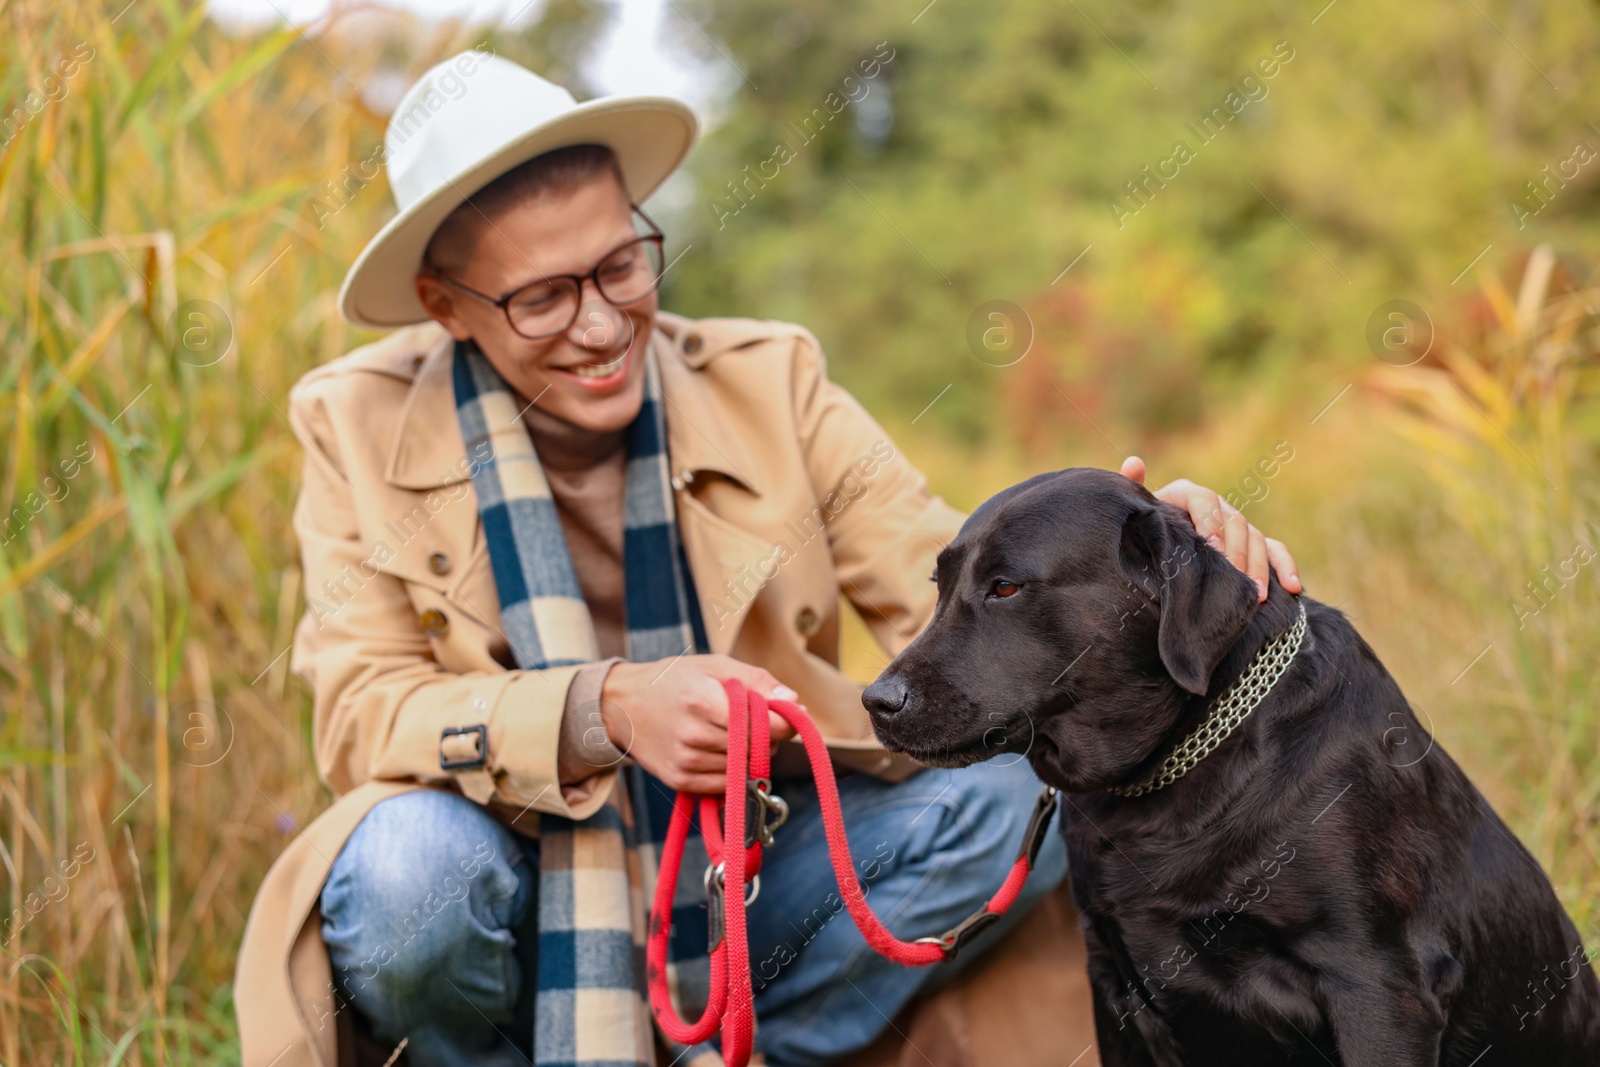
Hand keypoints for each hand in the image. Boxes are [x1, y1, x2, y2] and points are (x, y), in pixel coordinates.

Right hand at [599, 654, 801, 793]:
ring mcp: (687, 762)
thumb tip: (794, 702)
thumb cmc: (674, 680)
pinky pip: (726, 785)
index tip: (781, 713)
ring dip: (749, 755)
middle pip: (758, 749)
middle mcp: (695, 736)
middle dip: (766, 737)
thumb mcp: (715, 666)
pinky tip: (718, 750)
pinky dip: (732, 771)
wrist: (622, 705)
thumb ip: (758, 681)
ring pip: (745, 769)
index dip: (783, 721)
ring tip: (729, 733)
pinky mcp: (680, 781)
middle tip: (750, 720)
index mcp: (706, 702)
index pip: (767, 726)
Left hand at [1120, 456, 1302, 602]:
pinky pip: (1275, 550)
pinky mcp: (1252, 543)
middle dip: (1236, 552)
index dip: (1209, 522)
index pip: (1203, 500)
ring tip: (1255, 593)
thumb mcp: (1136, 513)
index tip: (1211, 549)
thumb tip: (1134, 462)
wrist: (1154, 544)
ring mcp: (1236, 524)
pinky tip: (1294, 588)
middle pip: (1234, 522)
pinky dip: (1286, 567)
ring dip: (1258, 566)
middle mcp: (1216, 506)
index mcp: (1187, 494)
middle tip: (1234, 578)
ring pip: (1255, 538)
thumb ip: (1135, 489)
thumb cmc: (1142, 529)